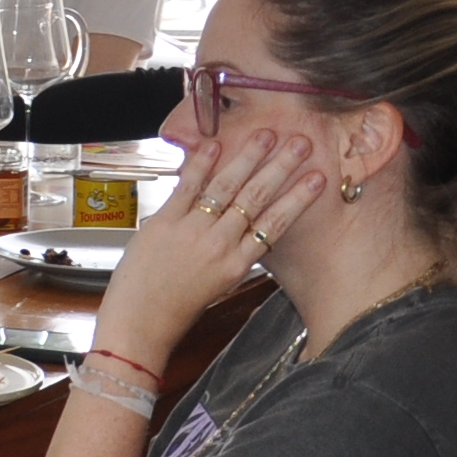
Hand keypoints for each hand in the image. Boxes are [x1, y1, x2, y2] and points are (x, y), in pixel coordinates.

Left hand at [94, 126, 321, 366]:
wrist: (139, 321)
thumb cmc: (176, 307)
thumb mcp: (217, 284)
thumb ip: (232, 254)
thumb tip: (245, 227)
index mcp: (236, 265)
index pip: (275, 225)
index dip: (298, 199)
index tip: (317, 179)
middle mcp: (218, 246)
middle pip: (256, 199)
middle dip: (280, 168)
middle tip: (300, 144)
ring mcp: (191, 231)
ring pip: (226, 188)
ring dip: (248, 158)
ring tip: (266, 135)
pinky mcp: (163, 222)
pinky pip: (186, 188)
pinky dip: (201, 165)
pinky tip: (215, 144)